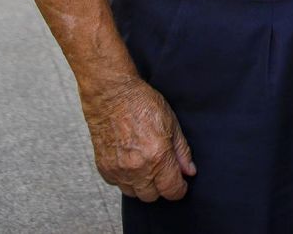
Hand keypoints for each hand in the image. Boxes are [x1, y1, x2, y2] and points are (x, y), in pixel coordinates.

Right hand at [81, 78, 194, 201]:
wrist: (111, 95)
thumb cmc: (141, 104)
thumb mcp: (172, 123)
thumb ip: (182, 151)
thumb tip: (189, 171)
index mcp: (157, 156)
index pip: (171, 190)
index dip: (179, 189)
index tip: (181, 184)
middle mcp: (137, 168)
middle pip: (152, 196)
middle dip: (161, 187)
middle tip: (163, 171)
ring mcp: (118, 170)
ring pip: (134, 194)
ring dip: (142, 185)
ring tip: (146, 166)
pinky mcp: (104, 168)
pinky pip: (118, 184)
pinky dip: (126, 178)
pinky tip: (131, 162)